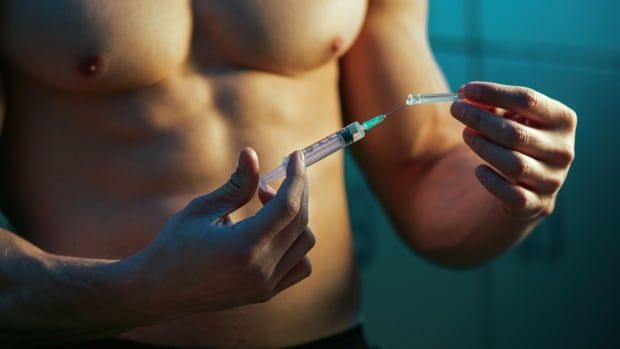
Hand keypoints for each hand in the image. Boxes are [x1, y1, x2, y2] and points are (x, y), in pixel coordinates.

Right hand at [126, 148, 314, 317]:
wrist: (158, 291)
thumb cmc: (174, 245)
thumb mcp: (202, 209)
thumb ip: (236, 184)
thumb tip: (252, 153)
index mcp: (244, 247)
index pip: (287, 206)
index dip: (296, 177)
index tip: (295, 156)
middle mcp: (260, 270)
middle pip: (300, 222)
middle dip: (296, 192)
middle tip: (274, 179)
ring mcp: (265, 286)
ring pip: (305, 243)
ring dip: (295, 218)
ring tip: (265, 206)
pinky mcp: (265, 294)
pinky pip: (300, 265)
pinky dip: (296, 243)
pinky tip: (273, 232)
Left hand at [451, 82, 575, 219]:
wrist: (530, 184)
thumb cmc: (518, 140)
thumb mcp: (512, 118)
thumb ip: (493, 106)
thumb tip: (466, 97)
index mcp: (562, 120)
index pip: (527, 100)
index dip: (493, 93)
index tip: (465, 90)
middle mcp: (562, 150)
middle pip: (516, 133)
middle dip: (480, 120)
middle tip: (456, 110)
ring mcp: (552, 179)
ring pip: (513, 164)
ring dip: (483, 147)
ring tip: (466, 135)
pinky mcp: (537, 204)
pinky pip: (511, 194)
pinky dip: (491, 180)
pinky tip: (478, 170)